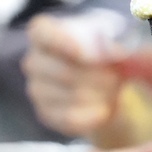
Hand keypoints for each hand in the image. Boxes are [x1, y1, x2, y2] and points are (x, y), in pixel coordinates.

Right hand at [22, 14, 151, 137]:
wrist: (105, 88)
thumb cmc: (106, 58)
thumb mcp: (115, 46)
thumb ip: (117, 47)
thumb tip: (117, 54)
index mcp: (44, 34)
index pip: (43, 34)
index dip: (66, 44)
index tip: (91, 56)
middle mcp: (33, 61)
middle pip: (65, 71)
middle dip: (99, 77)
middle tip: (116, 78)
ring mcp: (37, 90)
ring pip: (71, 96)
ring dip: (101, 96)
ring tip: (113, 90)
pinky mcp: (46, 115)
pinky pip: (71, 118)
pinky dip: (94, 115)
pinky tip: (106, 109)